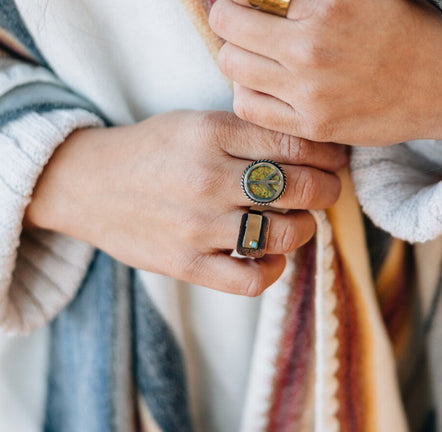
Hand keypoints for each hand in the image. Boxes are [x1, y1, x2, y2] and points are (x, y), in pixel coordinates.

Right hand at [25, 111, 345, 295]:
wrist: (88, 186)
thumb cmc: (148, 153)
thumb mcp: (192, 124)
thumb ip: (245, 136)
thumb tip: (308, 153)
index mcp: (210, 134)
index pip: (294, 145)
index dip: (327, 154)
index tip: (335, 160)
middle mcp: (207, 179)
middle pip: (298, 189)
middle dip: (327, 190)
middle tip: (328, 190)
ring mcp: (197, 226)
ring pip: (283, 234)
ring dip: (304, 229)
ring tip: (298, 222)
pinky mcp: (186, 265)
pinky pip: (251, 279)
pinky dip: (273, 270)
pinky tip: (271, 257)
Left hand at [209, 0, 441, 144]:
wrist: (438, 84)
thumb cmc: (399, 30)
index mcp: (327, 0)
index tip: (241, 1)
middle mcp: (312, 46)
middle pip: (229, 25)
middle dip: (228, 18)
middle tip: (239, 21)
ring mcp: (310, 91)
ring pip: (232, 66)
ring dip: (234, 56)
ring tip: (252, 54)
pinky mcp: (311, 125)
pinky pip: (248, 106)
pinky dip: (245, 92)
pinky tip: (260, 85)